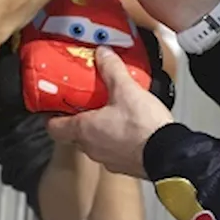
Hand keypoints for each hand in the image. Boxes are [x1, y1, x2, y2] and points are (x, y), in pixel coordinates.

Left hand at [45, 47, 173, 178]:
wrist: (169, 155)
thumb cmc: (144, 128)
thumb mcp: (126, 90)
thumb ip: (112, 70)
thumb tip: (103, 54)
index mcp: (85, 130)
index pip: (54, 128)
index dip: (51, 117)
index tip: (53, 107)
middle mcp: (92, 148)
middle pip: (75, 135)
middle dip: (78, 119)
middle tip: (84, 102)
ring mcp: (109, 159)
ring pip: (95, 143)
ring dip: (98, 129)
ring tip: (109, 111)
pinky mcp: (126, 165)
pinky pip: (114, 150)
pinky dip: (116, 139)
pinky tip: (129, 126)